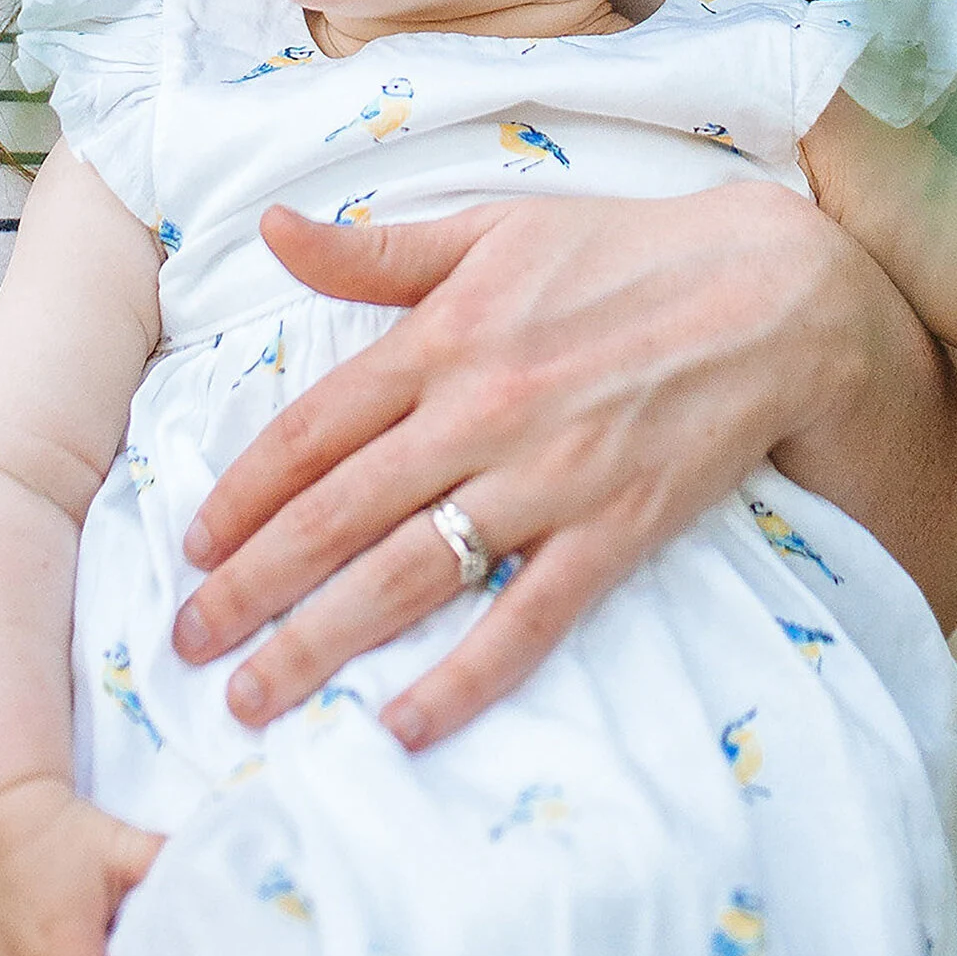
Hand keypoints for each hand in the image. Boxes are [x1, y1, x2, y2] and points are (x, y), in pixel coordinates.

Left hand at [171, 188, 868, 750]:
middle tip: (186, 646)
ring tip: (253, 697)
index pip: (312, 430)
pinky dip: (461, 679)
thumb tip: (271, 230)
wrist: (770, 292)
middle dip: (252, 588)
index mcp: (443, 334)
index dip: (241, 495)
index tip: (191, 549)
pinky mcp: (613, 531)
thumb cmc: (622, 252)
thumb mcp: (490, 227)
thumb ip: (376, 250)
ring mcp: (546, 478)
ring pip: (409, 574)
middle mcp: (479, 411)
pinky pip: (524, 621)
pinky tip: (401, 728)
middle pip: (339, 514)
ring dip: (320, 643)